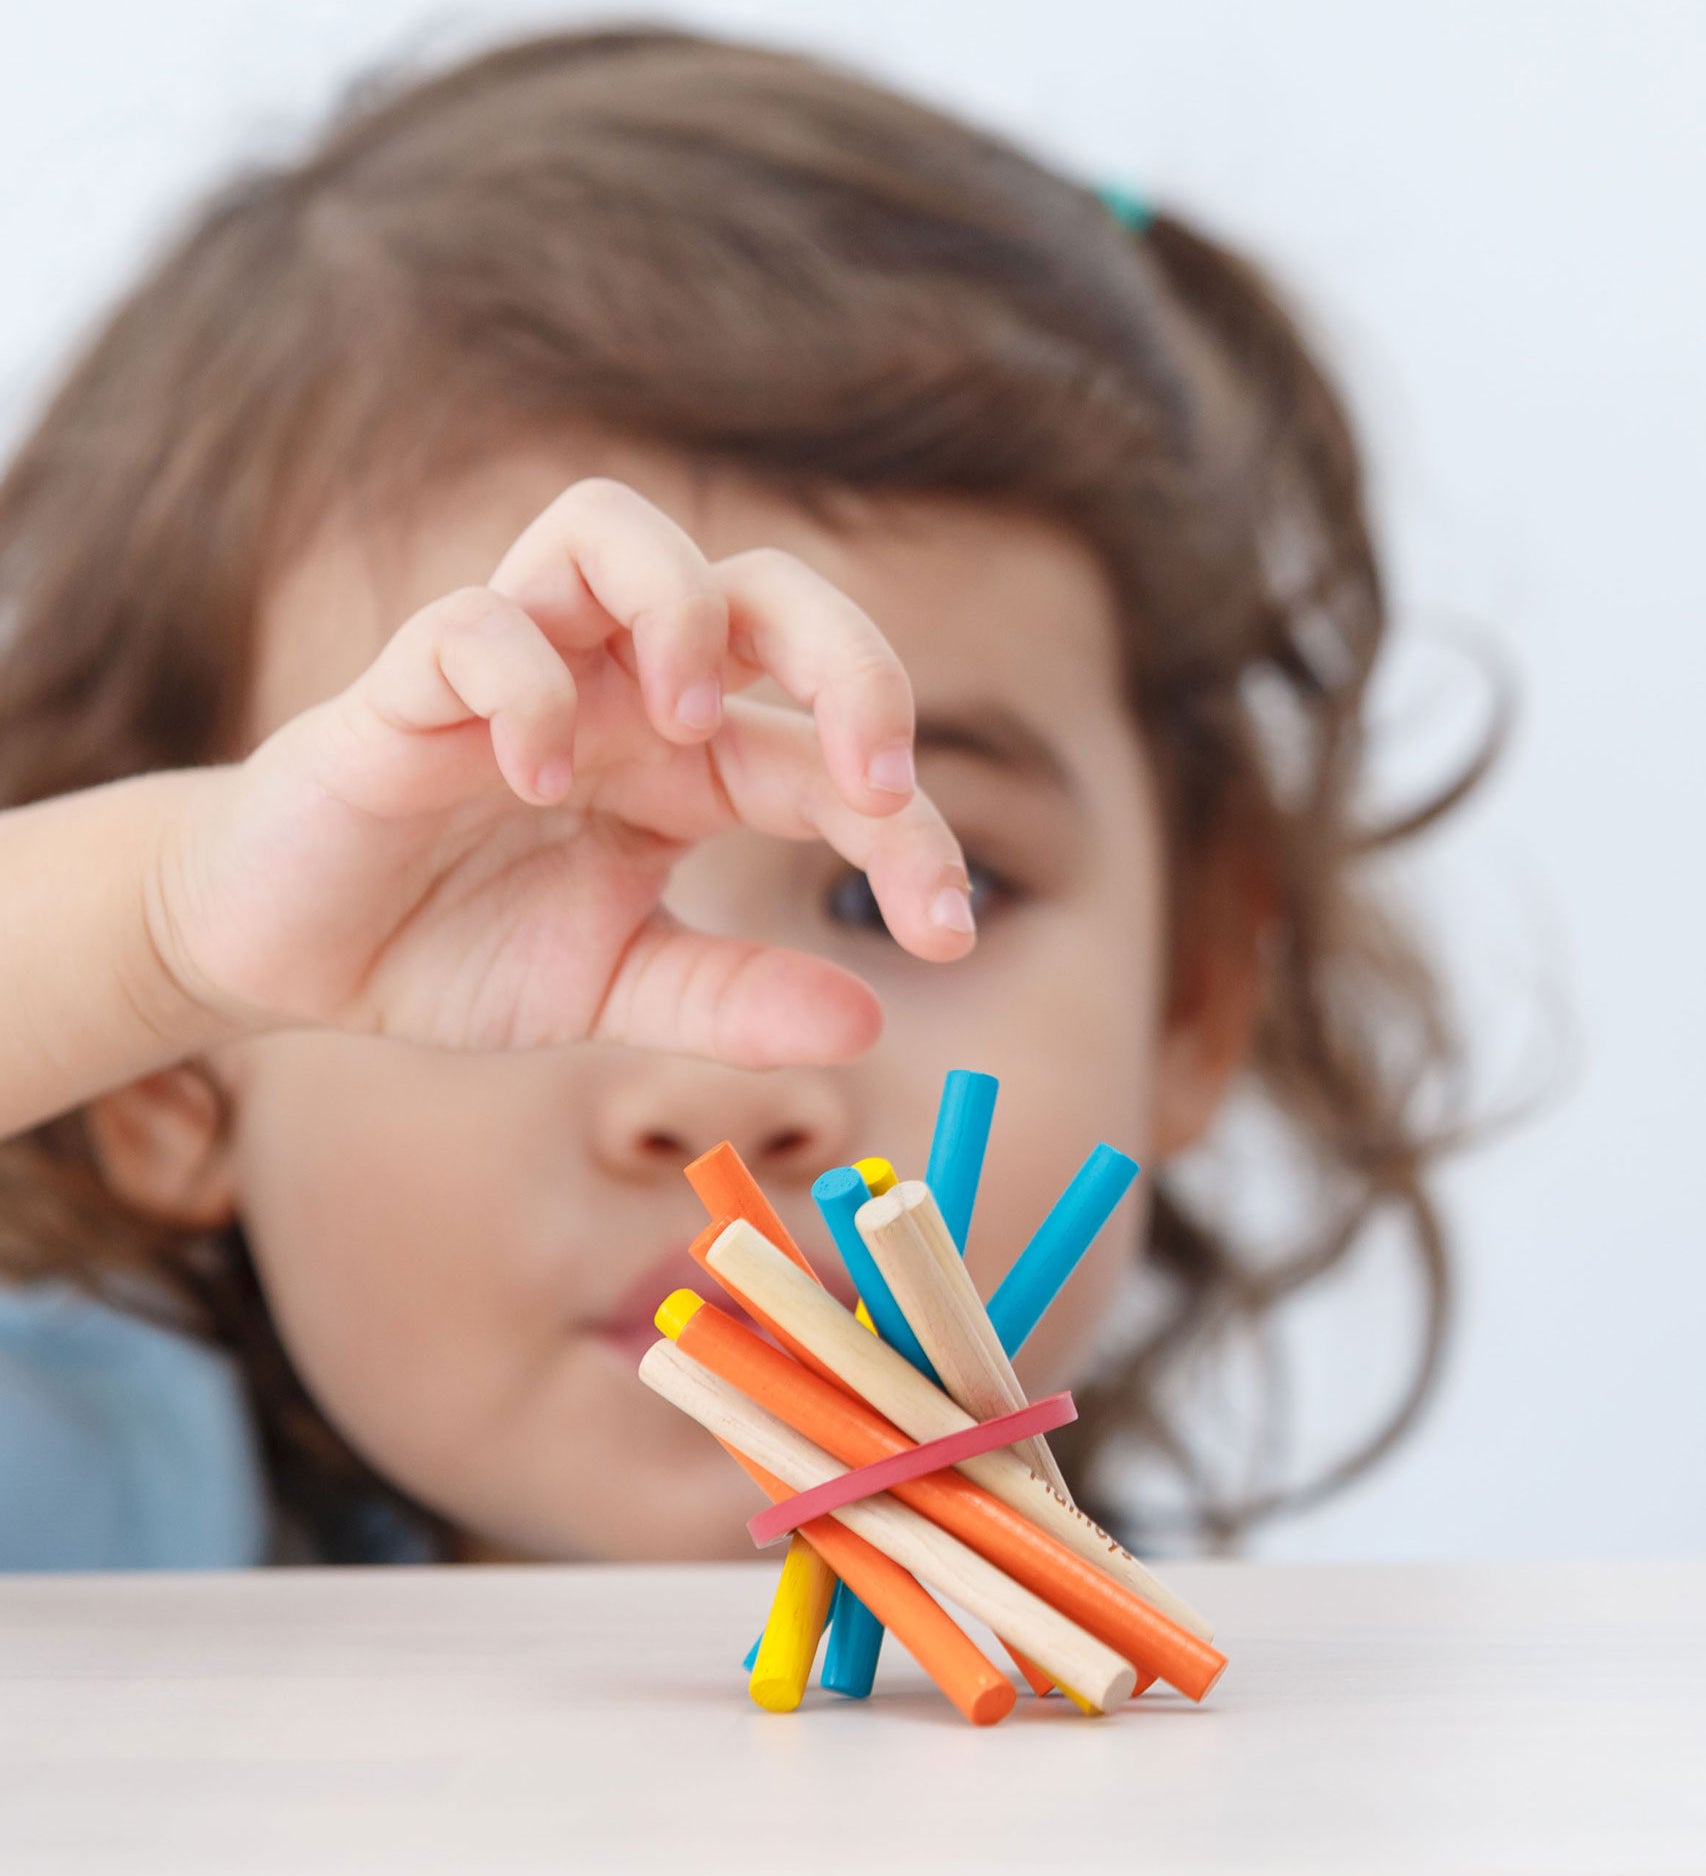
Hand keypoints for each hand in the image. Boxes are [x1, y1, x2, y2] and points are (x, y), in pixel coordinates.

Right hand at [148, 479, 974, 1066]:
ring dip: (681, 611)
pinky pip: (474, 625)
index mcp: (688, 762)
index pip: (833, 751)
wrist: (297, 950)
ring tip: (691, 728)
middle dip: (852, 661)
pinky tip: (536, 785)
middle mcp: (620, 689)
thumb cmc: (457, 945)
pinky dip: (523, 686)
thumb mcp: (614, 988)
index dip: (910, 829)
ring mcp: (519, 669)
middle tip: (874, 781)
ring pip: (614, 529)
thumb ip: (729, 999)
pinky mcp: (406, 683)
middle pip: (765, 586)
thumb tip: (869, 1025)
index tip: (945, 929)